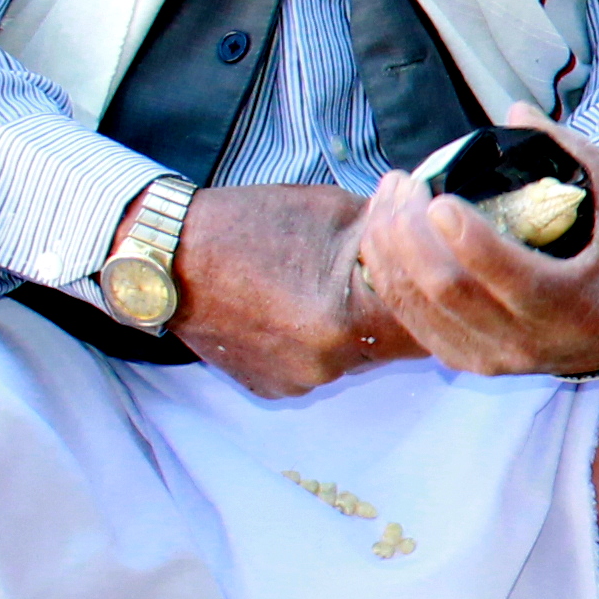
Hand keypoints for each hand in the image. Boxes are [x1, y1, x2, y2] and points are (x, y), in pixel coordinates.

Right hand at [171, 184, 418, 398]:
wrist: (161, 257)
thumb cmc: (246, 225)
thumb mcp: (332, 211)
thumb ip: (391, 231)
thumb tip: (433, 225)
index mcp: (346, 321)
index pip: (426, 324)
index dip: (436, 297)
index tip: (435, 275)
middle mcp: (324, 365)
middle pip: (393, 344)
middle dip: (395, 310)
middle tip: (381, 276)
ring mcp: (295, 381)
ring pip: (355, 356)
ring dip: (355, 325)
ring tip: (326, 286)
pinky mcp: (269, 387)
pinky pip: (316, 364)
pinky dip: (319, 339)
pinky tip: (296, 305)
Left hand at [347, 107, 598, 378]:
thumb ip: (577, 155)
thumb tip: (515, 110)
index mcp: (570, 304)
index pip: (512, 277)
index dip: (470, 240)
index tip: (440, 199)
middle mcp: (527, 340)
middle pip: (449, 289)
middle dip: (411, 233)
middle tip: (405, 184)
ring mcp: (490, 356)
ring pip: (418, 304)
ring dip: (389, 247)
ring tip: (388, 198)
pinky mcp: (461, 360)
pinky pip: (408, 319)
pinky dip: (387, 273)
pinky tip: (383, 234)